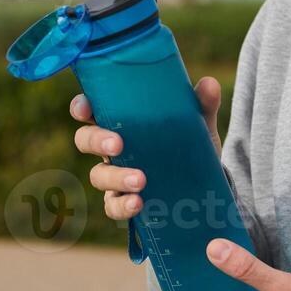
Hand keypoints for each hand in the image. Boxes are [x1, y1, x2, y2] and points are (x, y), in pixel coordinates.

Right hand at [71, 76, 222, 221]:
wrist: (204, 185)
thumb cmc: (188, 145)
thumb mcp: (198, 124)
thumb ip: (202, 104)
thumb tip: (209, 84)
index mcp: (121, 121)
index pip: (90, 110)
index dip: (81, 107)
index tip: (85, 108)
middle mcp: (111, 148)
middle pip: (85, 140)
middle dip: (96, 140)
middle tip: (117, 144)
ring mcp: (115, 176)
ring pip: (98, 176)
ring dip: (115, 177)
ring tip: (140, 180)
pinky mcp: (123, 201)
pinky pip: (112, 206)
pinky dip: (122, 206)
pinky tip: (138, 203)